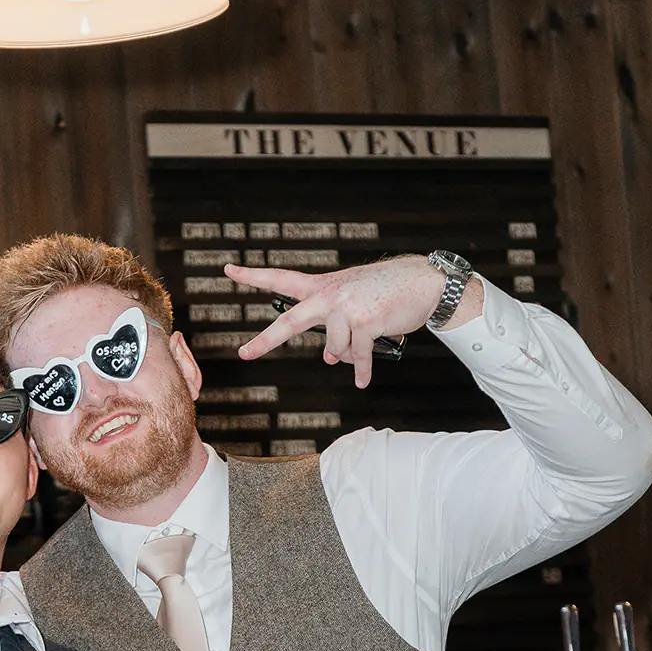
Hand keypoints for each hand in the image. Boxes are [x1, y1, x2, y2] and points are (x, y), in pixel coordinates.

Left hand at [226, 255, 483, 388]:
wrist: (423, 283)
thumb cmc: (388, 293)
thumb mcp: (355, 304)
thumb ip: (336, 328)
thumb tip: (330, 358)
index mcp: (323, 287)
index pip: (281, 279)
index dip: (254, 275)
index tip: (228, 269)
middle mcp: (330, 296)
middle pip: (290, 321)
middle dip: (266, 341)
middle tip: (244, 353)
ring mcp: (347, 308)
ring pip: (334, 349)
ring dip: (349, 354)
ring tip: (365, 341)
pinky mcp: (366, 322)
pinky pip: (357, 356)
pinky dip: (361, 370)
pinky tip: (361, 380)